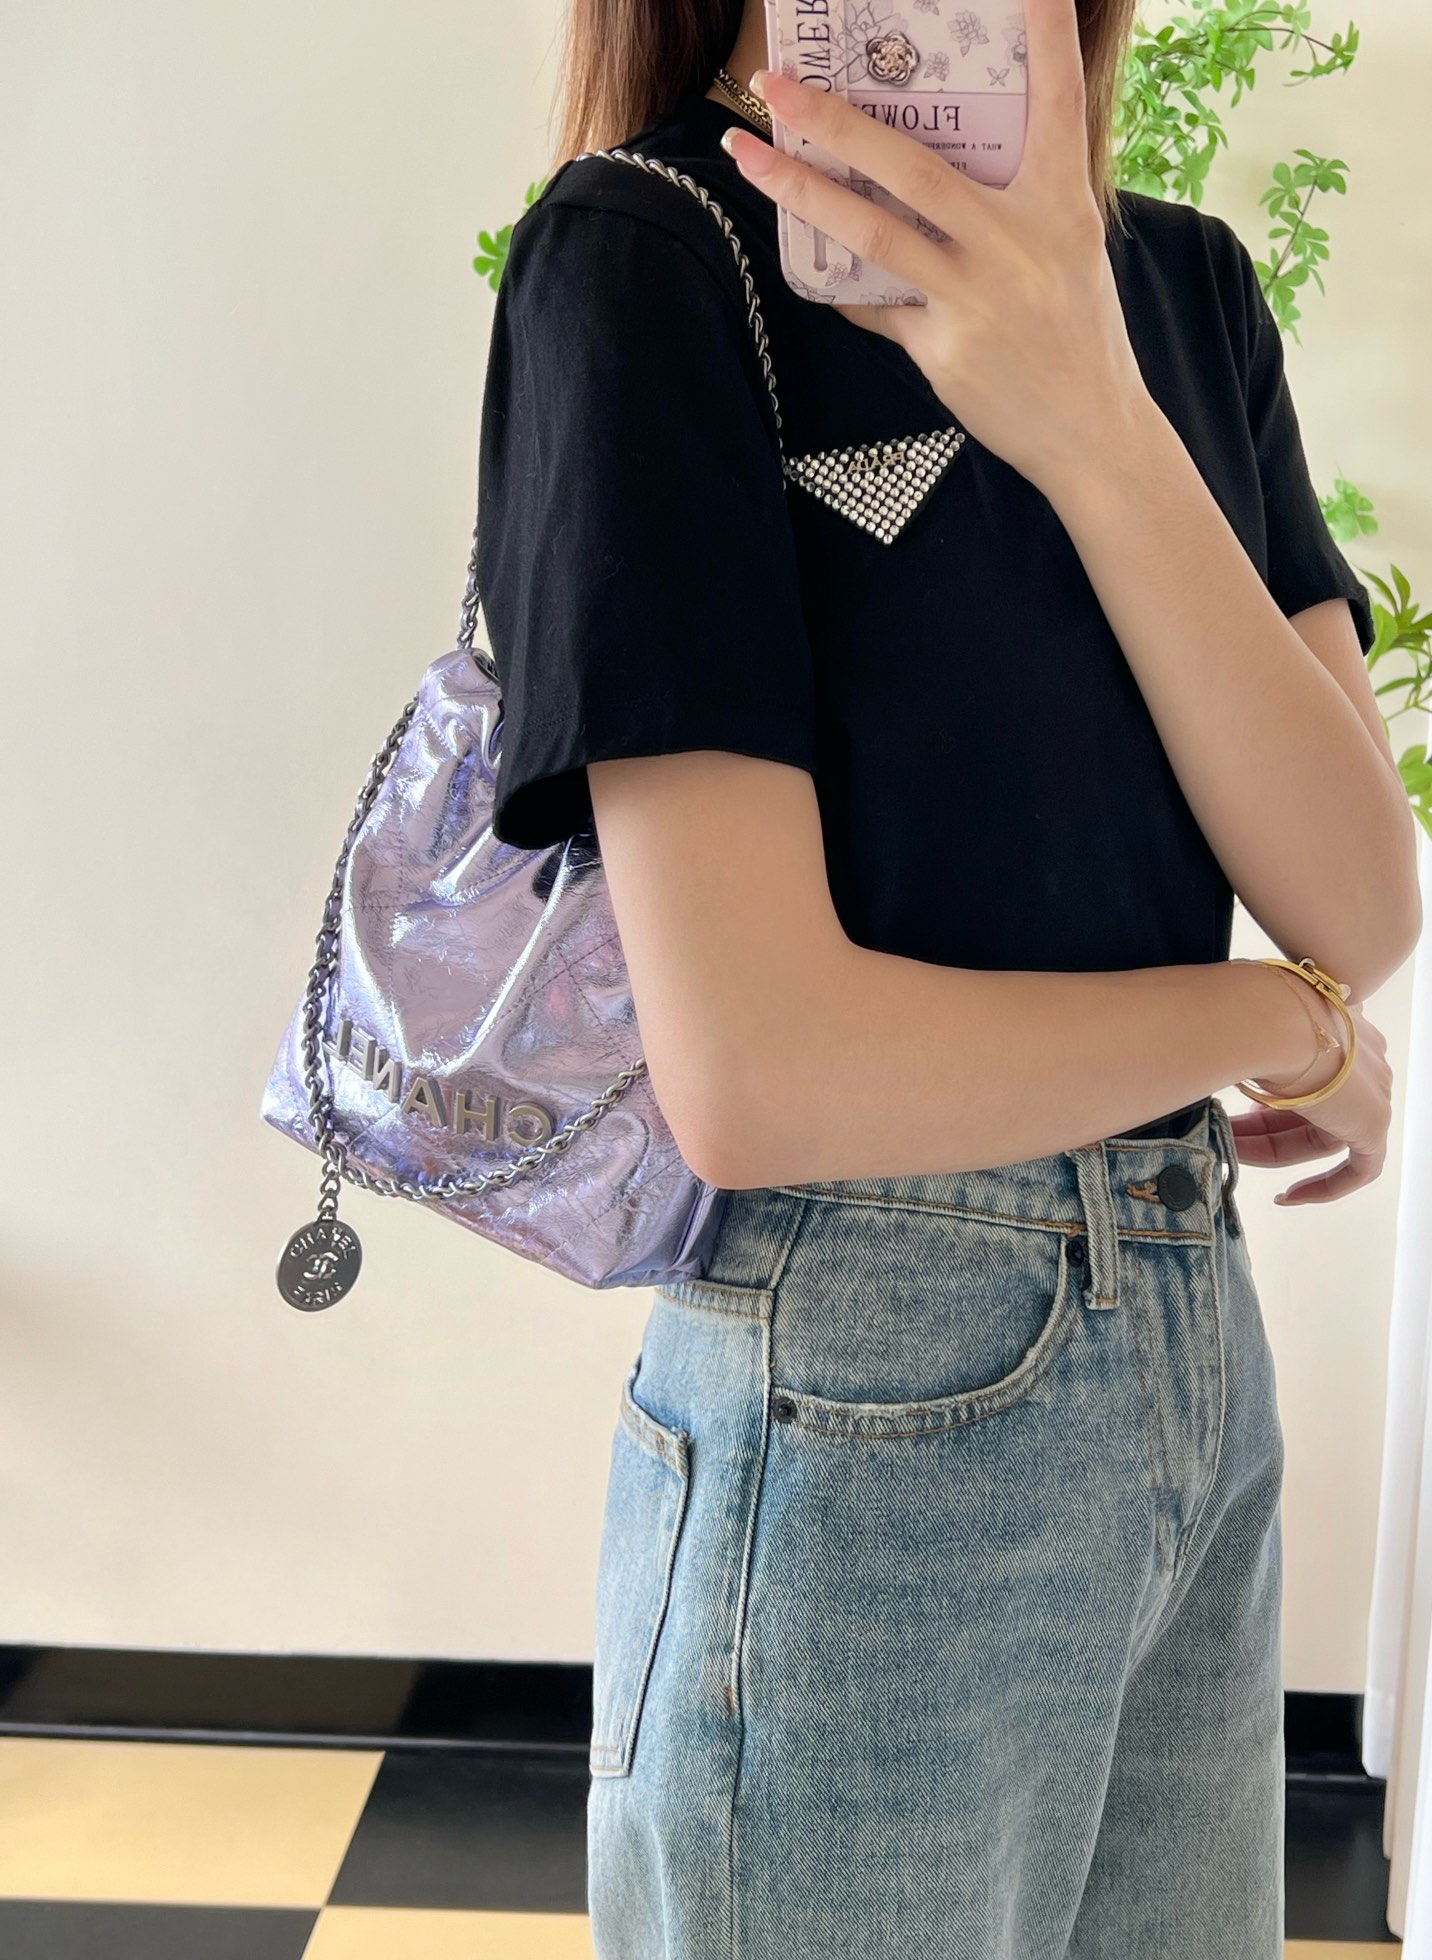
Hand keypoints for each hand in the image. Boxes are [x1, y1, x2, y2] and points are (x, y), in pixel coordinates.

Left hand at [722, 0, 1155, 495]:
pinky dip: (843, 286)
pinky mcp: (944, 349)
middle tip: (776, 86)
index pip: (1058, 104)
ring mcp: (976, 298)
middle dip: (834, 120)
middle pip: (911, 167)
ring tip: (750, 157)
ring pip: (871, 231)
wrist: (1092, 434)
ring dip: (800, 191)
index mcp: (1061, 206)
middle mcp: (1017, 243)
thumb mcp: (1070, 253)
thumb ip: (1015, 207)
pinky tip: (812, 268)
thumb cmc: (1079, 335)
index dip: (1047, 38)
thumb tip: (936, 168)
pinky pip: (877, 305)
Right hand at [1234, 990, 1392, 1204]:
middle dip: (1262, 1129)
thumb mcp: (1238, 1032)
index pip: (1308, 1075)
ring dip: (1273, 1151)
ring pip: (1324, 1137)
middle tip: (1222, 1136)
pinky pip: (1359, 1168)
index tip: (1240, 1111)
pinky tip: (1288, 1197)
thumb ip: (1235, 1046)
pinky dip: (1325, 1186)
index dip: (1270, 1100)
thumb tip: (1192, 1047)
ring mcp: (1372, 1090)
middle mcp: (1362, 1057)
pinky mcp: (1374, 1123)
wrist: (1268, 1018)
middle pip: (1311, 1109)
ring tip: (1232, 1155)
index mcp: (1337, 1025)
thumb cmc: (1246, 1015)